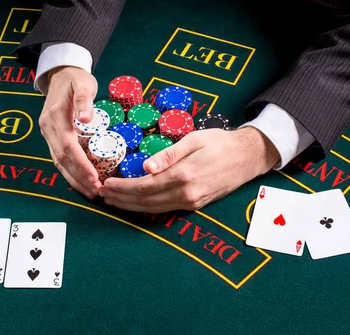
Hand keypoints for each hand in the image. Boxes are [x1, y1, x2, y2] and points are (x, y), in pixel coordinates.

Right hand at [39, 66, 100, 198]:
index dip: (81, 164)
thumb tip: (87, 118)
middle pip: (62, 159)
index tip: (95, 177)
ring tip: (89, 191)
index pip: (68, 146)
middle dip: (78, 177)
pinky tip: (80, 180)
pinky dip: (69, 171)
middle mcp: (48, 127)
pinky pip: (58, 156)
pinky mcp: (50, 135)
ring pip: (58, 161)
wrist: (60, 73)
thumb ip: (84, 100)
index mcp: (56, 116)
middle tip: (95, 191)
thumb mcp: (83, 84)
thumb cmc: (75, 79)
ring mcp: (47, 132)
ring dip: (73, 178)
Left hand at [100, 127, 279, 212]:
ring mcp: (192, 202)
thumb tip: (145, 168)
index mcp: (183, 176)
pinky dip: (146, 207)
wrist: (248, 157)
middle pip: (145, 202)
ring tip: (112, 200)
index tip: (105, 183)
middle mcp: (186, 194)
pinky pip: (165, 209)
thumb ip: (168, 155)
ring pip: (153, 209)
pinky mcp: (195, 205)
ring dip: (130, 206)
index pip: (144, 187)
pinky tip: (135, 203)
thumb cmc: (220, 143)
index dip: (122, 187)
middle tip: (100, 194)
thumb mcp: (193, 140)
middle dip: (120, 199)